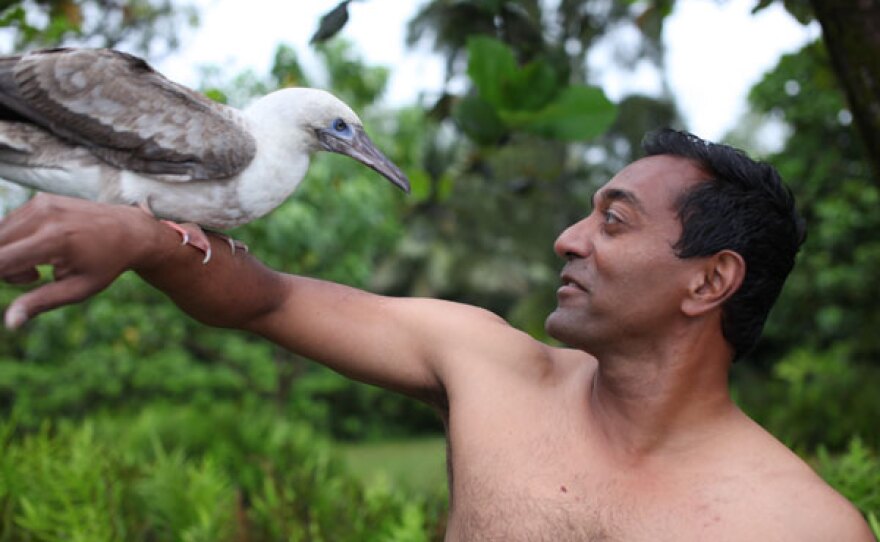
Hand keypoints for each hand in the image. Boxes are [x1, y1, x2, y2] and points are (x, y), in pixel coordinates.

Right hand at [0, 193, 167, 328]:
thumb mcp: (78, 289)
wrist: (130, 231)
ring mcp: (40, 204)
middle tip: (35, 276)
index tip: (22, 281)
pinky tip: (43, 248)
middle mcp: (43, 216)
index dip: (0, 276)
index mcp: (54, 240)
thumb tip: (10, 323)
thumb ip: (40, 302)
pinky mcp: (39, 199)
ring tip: (42, 264)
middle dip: (5, 269)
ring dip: (9, 255)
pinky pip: (10, 225)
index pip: (0, 260)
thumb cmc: (106, 265)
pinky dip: (16, 242)